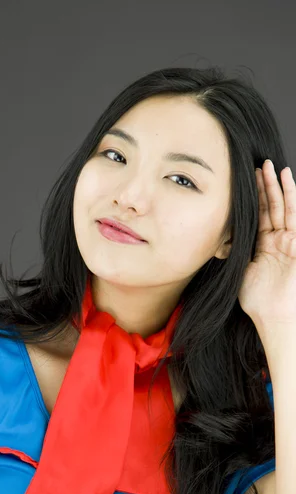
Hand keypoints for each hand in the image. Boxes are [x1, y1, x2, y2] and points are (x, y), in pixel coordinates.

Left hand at [238, 159, 295, 325]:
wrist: (272, 315)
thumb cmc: (257, 300)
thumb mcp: (241, 271)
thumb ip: (236, 253)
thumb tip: (219, 240)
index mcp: (264, 246)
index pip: (260, 216)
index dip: (255, 199)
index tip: (246, 181)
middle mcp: (278, 240)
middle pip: (272, 207)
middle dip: (265, 186)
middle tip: (258, 165)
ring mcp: (289, 241)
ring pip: (284, 207)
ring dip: (278, 187)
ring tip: (272, 167)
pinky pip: (295, 216)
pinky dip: (292, 198)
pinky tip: (288, 182)